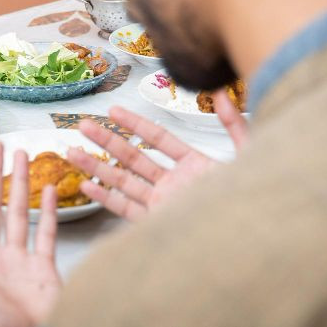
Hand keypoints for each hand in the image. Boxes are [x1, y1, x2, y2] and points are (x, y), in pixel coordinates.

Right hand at [67, 99, 247, 220]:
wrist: (252, 235)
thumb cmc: (253, 197)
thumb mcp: (247, 154)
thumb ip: (234, 124)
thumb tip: (222, 92)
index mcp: (194, 164)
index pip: (158, 139)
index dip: (135, 124)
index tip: (113, 110)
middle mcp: (174, 183)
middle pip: (133, 157)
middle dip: (106, 141)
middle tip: (83, 125)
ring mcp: (164, 204)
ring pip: (124, 181)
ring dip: (98, 167)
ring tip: (73, 152)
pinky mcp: (158, 224)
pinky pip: (126, 209)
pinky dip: (106, 198)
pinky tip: (87, 186)